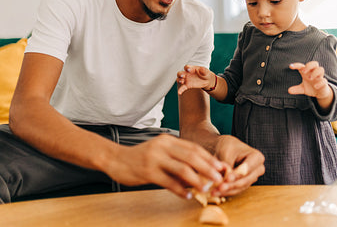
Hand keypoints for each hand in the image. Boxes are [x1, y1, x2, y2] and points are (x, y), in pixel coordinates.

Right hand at [106, 134, 225, 198]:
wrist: (116, 159)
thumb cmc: (140, 158)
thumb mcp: (160, 153)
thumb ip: (177, 159)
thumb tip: (198, 174)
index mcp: (168, 140)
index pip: (193, 148)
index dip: (208, 158)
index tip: (220, 167)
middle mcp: (163, 146)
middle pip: (191, 156)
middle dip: (208, 168)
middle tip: (219, 178)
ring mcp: (155, 158)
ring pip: (182, 169)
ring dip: (197, 180)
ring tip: (206, 188)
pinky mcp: (147, 171)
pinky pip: (168, 182)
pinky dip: (179, 190)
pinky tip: (187, 195)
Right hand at [177, 65, 213, 94]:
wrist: (207, 80)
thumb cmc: (205, 74)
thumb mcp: (206, 71)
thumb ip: (203, 70)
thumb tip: (201, 69)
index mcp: (191, 69)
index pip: (187, 67)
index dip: (187, 68)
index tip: (189, 70)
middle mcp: (187, 74)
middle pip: (180, 73)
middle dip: (180, 74)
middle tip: (183, 76)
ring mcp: (186, 80)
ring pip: (179, 79)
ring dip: (179, 80)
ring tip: (182, 82)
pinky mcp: (187, 85)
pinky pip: (182, 88)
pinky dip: (180, 90)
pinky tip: (179, 93)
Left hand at [211, 135, 264, 196]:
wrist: (227, 149)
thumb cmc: (228, 147)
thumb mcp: (226, 152)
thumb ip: (227, 165)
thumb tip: (225, 178)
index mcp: (257, 157)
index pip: (247, 169)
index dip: (237, 175)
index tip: (227, 178)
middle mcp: (257, 169)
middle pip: (245, 180)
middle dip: (231, 185)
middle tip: (220, 187)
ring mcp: (251, 178)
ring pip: (240, 187)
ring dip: (227, 191)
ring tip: (214, 191)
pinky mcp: (244, 184)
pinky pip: (236, 190)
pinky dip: (225, 192)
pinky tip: (215, 192)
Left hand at [288, 61, 333, 109]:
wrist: (320, 93)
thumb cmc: (311, 87)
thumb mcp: (302, 89)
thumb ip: (296, 89)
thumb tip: (289, 90)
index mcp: (307, 72)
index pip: (302, 66)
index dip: (296, 65)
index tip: (290, 66)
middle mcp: (314, 73)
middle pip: (314, 63)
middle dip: (309, 65)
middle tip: (304, 71)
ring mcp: (320, 77)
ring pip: (321, 69)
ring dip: (315, 73)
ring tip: (310, 78)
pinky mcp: (324, 83)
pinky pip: (324, 80)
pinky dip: (320, 83)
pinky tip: (315, 86)